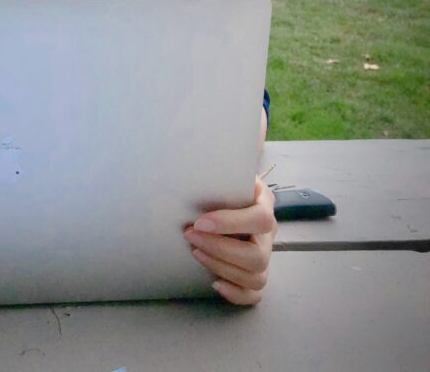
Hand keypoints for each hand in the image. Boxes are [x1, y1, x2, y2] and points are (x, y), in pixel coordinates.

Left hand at [183, 177, 276, 304]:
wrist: (230, 191)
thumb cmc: (225, 180)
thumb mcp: (227, 170)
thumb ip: (219, 171)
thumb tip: (198, 165)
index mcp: (265, 204)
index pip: (260, 218)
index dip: (231, 223)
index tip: (200, 222)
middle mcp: (269, 234)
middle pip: (257, 255)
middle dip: (219, 249)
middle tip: (190, 236)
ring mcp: (265, 257)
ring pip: (256, 277)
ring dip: (222, 267)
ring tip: (195, 253)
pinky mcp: (256, 274)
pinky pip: (255, 294)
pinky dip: (236, 294)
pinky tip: (214, 284)